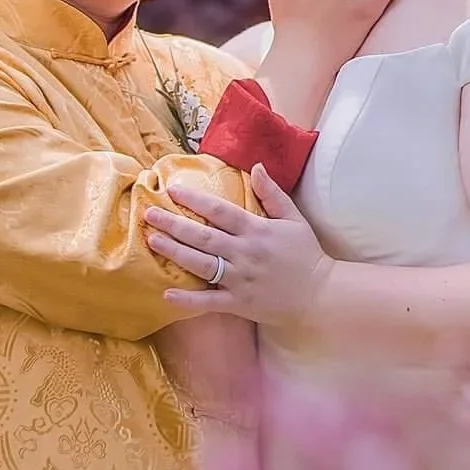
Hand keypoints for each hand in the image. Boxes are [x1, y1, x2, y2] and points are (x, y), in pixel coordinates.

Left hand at [148, 165, 334, 325]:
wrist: (320, 294)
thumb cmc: (306, 254)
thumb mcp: (294, 219)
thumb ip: (272, 194)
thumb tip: (256, 166)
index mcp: (257, 230)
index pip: (221, 211)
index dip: (195, 200)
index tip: (173, 190)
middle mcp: (245, 253)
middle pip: (203, 237)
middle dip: (174, 224)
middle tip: (149, 215)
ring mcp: (240, 279)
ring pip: (201, 265)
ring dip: (175, 253)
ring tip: (153, 241)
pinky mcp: (239, 303)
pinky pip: (209, 302)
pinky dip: (188, 300)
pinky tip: (167, 294)